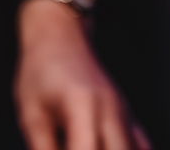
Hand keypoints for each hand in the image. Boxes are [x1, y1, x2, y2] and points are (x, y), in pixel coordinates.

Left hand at [15, 0, 150, 149]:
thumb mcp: (30, 112)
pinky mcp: (125, 112)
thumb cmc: (40, 67)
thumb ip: (41, 149)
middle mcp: (110, 110)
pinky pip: (140, 144)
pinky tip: (114, 149)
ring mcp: (122, 111)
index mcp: (83, 107)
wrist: (58, 31)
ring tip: (88, 148)